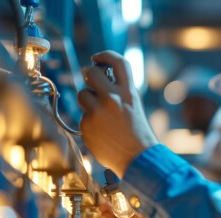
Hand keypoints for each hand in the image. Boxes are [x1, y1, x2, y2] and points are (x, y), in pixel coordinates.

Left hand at [78, 50, 157, 177]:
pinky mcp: (87, 125)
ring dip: (88, 101)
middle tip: (92, 84)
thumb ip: (119, 91)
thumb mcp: (134, 105)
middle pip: (91, 73)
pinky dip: (89, 121)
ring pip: (82, 94)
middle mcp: (113, 99)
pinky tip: (101, 131)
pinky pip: (82, 115)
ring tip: (100, 114)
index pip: (118, 62)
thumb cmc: (137, 133)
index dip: (105, 55)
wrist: (137, 158)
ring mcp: (98, 112)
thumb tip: (97, 78)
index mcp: (129, 93)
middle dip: (89, 77)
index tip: (97, 58)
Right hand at [99, 203, 171, 217]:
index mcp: (137, 213)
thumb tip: (147, 201)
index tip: (115, 192)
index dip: (118, 199)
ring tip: (105, 211)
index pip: (125, 204)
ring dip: (108, 216)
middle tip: (105, 201)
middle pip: (115, 212)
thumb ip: (150, 213)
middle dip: (108, 206)